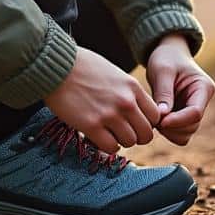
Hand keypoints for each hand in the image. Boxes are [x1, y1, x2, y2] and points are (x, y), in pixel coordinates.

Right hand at [44, 47, 160, 152]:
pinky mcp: (91, 126)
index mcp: (133, 87)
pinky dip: (108, 147)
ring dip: (121, 141)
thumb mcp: (115, 74)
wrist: (58, 66)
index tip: (135, 123)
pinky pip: (111, 147)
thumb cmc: (83, 68)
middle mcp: (126, 102)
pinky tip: (100, 138)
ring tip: (110, 133)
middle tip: (124, 132)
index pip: (156, 116)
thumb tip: (137, 110)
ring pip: (130, 142)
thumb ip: (128, 92)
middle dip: (137, 136)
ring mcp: (109, 115)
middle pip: (146, 133)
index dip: (147, 123)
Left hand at [146, 34, 214, 145]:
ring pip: (186, 133)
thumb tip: (162, 116)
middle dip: (172, 127)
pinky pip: (179, 132)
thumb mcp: (162, 70)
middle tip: (154, 119)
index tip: (161, 121)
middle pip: (192, 126)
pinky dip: (168, 131)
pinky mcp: (184, 115)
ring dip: (169, 131)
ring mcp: (194, 110)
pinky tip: (157, 120)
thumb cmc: (166, 58)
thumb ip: (163, 92)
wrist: (168, 54)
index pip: (195, 113)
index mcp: (204, 88)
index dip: (178, 120)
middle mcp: (202, 101)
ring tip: (154, 118)